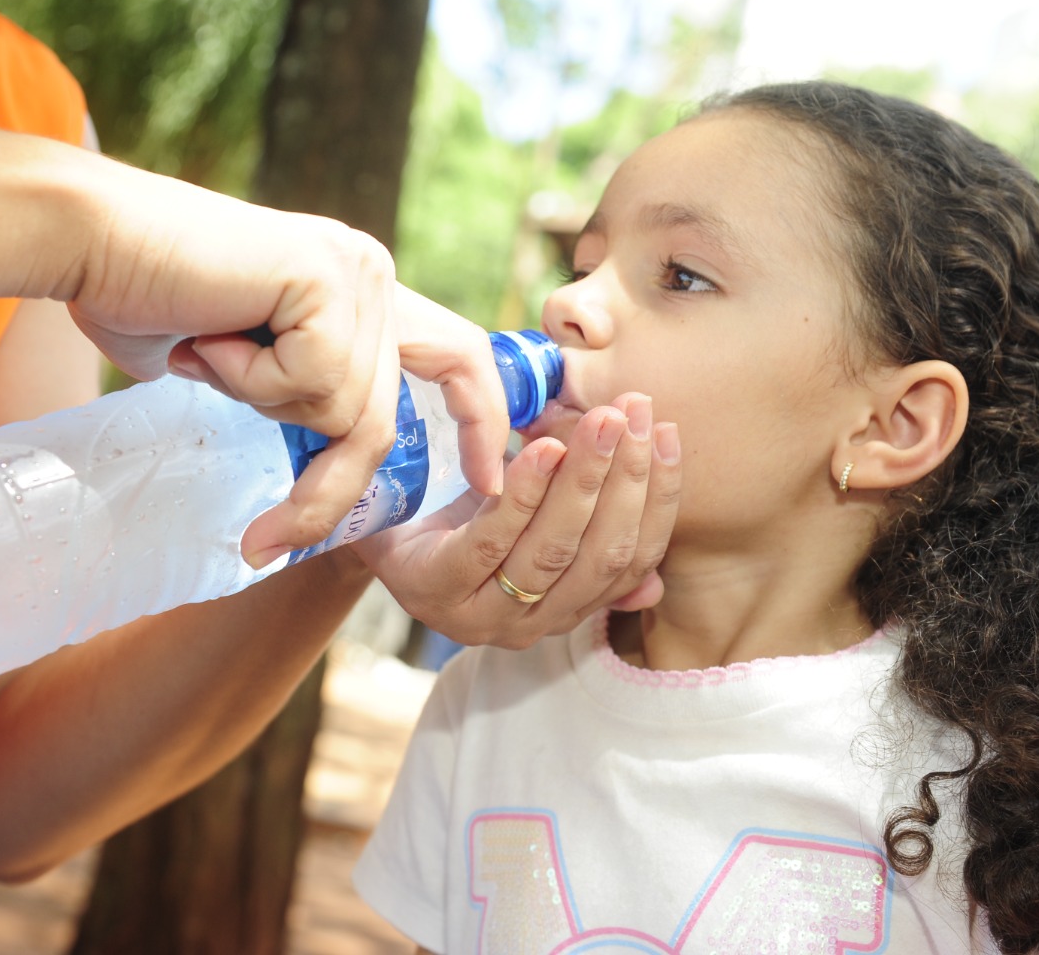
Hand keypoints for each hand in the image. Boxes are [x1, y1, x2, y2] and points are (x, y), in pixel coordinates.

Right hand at [57, 167, 507, 564]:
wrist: (84, 238)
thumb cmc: (140, 295)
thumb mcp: (238, 365)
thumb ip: (292, 393)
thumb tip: (325, 459)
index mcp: (359, 290)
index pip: (454, 357)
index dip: (479, 420)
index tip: (490, 481)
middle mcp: (371, 275)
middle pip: (380, 418)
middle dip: (329, 489)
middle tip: (268, 539)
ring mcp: (354, 271)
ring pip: (342, 410)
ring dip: (259, 406)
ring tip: (204, 349)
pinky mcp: (325, 276)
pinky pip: (309, 382)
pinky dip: (248, 380)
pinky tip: (207, 334)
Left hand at [354, 393, 682, 648]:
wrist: (370, 521)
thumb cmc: (458, 516)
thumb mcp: (531, 522)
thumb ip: (590, 540)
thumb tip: (653, 583)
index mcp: (564, 610)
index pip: (630, 560)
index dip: (657, 499)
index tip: (668, 435)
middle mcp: (529, 626)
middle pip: (599, 553)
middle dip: (627, 479)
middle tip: (635, 413)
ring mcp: (480, 617)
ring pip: (553, 548)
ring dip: (586, 479)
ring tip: (601, 420)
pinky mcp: (435, 591)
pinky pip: (492, 541)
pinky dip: (525, 492)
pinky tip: (543, 448)